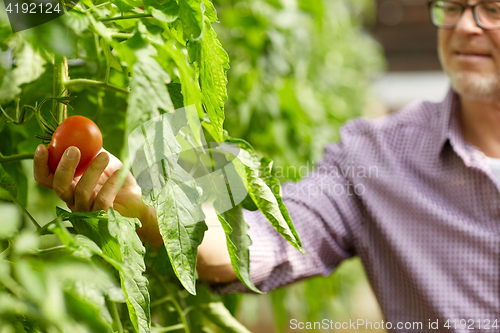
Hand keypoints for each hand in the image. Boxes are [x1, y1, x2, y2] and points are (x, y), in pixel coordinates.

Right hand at [33, 144, 162, 248]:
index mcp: (68, 186)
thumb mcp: (103, 160)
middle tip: (74, 150)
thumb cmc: (117, 179)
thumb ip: (90, 148)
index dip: (40, 164)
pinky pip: (102, 201)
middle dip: (64, 167)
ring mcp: (86, 211)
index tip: (42, 147)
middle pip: (59, 186)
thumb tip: (80, 129)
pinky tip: (118, 173)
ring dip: (92, 170)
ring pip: (82, 192)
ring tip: (104, 155)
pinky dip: (110, 185)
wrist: (138, 201)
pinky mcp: (102, 217)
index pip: (45, 178)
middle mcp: (72, 200)